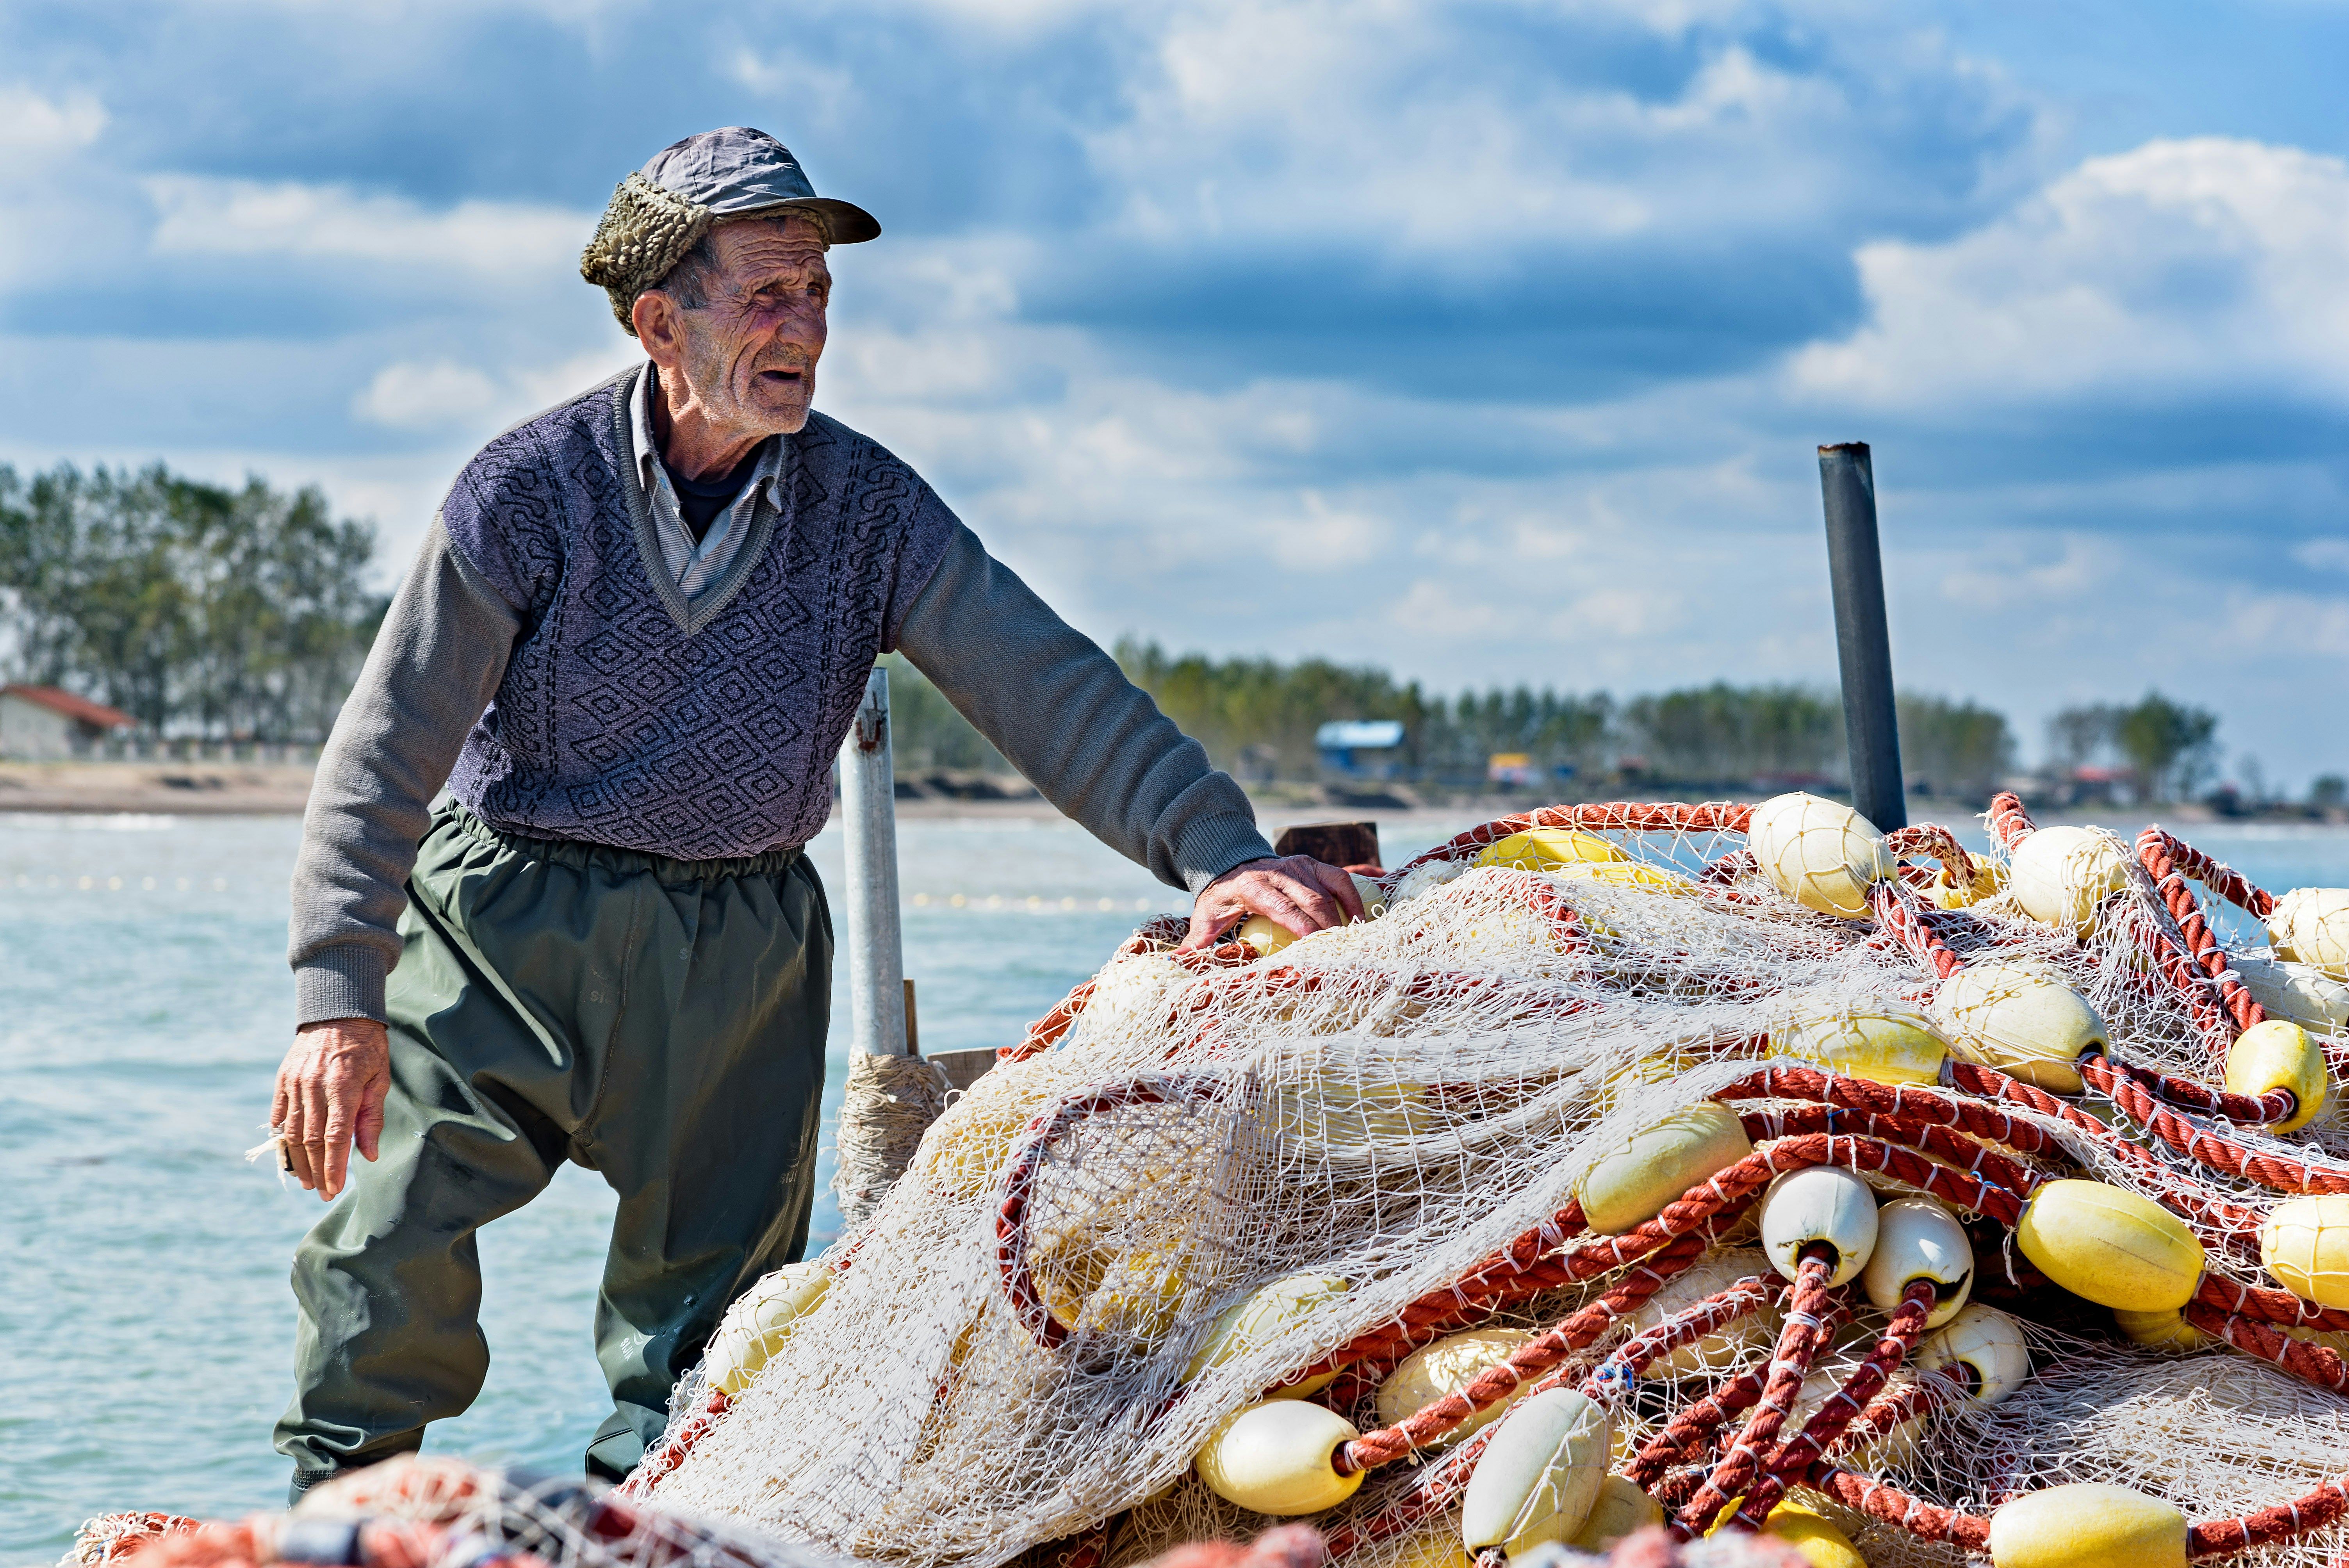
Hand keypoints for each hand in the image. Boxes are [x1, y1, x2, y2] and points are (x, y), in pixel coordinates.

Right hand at [272, 1018, 390, 1200]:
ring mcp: (295, 1083)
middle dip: (317, 1171)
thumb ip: (372, 1117)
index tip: (334, 1190)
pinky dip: (282, 1135)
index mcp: (343, 1087)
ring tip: (307, 1180)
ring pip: (292, 1132)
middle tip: (322, 1192)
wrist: (338, 1013)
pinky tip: (289, 1152)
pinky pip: (279, 1114)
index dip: (334, 1167)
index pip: (336, 1137)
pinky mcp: (283, 1079)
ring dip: (299, 1160)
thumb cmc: (367, 1048)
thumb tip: (369, 1155)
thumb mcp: (381, 1078)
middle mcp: (315, 1087)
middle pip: (311, 1140)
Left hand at [1182, 855, 1365, 949]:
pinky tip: (1361, 920)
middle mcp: (1279, 872)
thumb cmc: (1222, 899)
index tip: (1314, 947)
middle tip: (1341, 951)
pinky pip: (1339, 879)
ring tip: (1355, 940)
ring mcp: (1299, 865)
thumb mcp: (1206, 918)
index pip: (1281, 907)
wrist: (1231, 862)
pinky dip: (1353, 898)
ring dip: (1344, 914)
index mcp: (1253, 886)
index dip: (1300, 925)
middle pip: (1310, 899)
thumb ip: (1197, 942)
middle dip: (1327, 926)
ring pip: (1329, 888)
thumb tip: (1176, 963)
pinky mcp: (1312, 864)